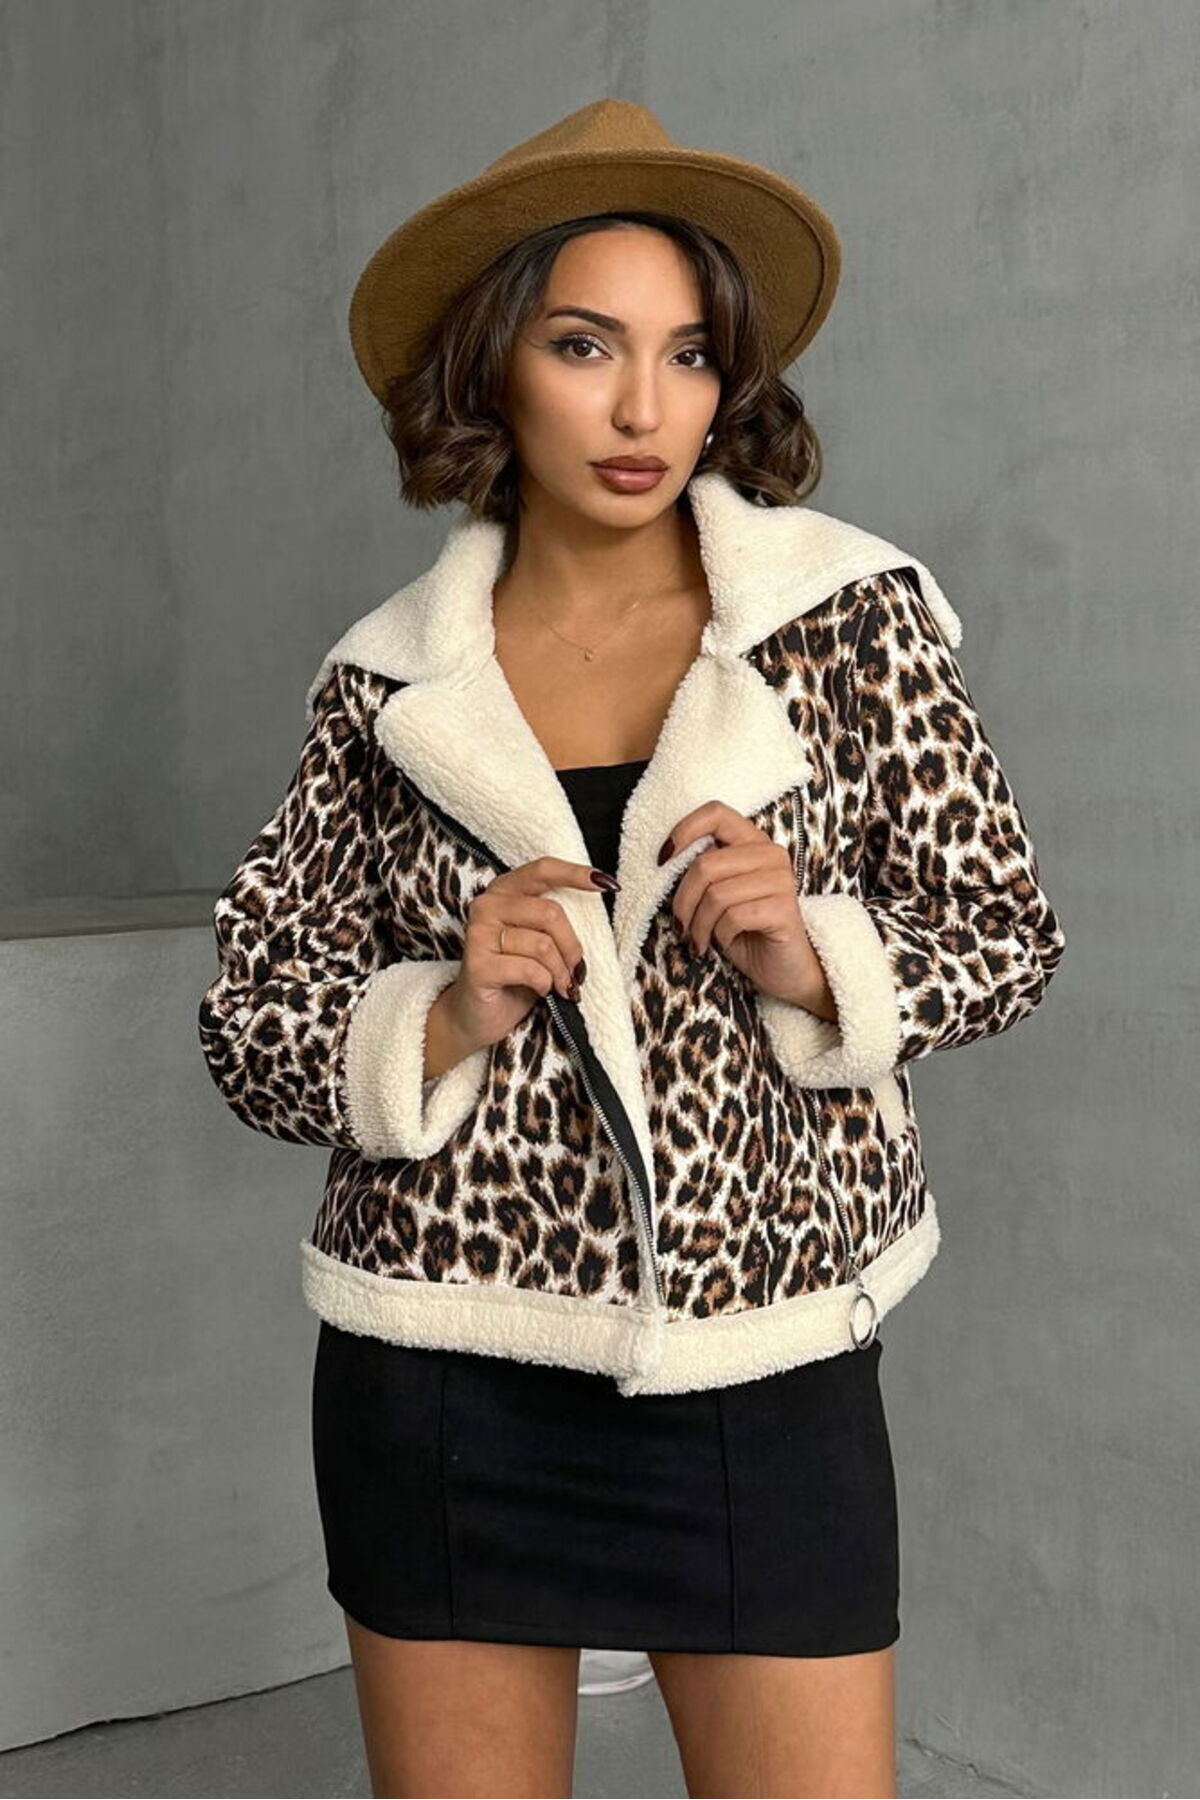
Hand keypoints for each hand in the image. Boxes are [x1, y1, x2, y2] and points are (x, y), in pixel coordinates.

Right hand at [442, 855, 616, 1053]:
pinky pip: (530, 970)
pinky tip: (540, 990)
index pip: (542, 870)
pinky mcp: (478, 965)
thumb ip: (554, 920)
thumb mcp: (539, 940)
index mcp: (504, 891)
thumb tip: (596, 903)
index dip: (575, 874)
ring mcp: (479, 934)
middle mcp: (487, 905)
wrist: (480, 1015)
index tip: (607, 884)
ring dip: (560, 971)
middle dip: (571, 947)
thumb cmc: (516, 975)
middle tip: (575, 970)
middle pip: (550, 913)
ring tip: (559, 984)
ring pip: (543, 945)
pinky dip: (545, 984)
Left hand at [660, 801, 836, 1016]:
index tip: (662, 860)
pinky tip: (724, 943)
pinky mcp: (784, 909)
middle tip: (682, 925)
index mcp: (752, 842)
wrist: (783, 970)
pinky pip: (733, 917)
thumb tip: (666, 860)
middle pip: (705, 864)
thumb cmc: (744, 931)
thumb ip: (701, 872)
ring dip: (699, 925)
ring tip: (700, 939)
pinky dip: (719, 935)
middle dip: (683, 901)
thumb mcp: (716, 895)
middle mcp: (770, 854)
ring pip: (716, 894)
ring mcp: (781, 880)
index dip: (683, 831)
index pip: (716, 813)